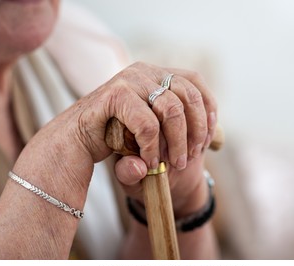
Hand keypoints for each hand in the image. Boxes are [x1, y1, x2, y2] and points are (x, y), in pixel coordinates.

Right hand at [13, 62, 216, 200]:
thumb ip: (181, 138)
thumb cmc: (119, 141)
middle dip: (196, 132)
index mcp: (157, 75)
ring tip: (174, 164)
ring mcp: (130, 80)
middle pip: (189, 97)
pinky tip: (151, 163)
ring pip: (172, 110)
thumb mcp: (157, 141)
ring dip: (178, 142)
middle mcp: (145, 71)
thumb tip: (217, 141)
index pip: (196, 83)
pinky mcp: (116, 94)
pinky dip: (154, 148)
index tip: (209, 140)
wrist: (76, 143)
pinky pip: (147, 123)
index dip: (208, 111)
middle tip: (188, 158)